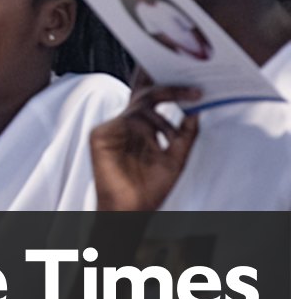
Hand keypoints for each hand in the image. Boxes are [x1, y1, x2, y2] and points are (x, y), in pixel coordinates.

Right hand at [90, 85, 201, 210]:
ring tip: (172, 137)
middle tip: (192, 92)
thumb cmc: (149, 188)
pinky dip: (144, 127)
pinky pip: (125, 120)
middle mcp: (126, 125)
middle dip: (170, 90)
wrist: (133, 209)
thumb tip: (196, 111)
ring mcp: (112, 129)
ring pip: (139, 107)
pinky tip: (156, 142)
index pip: (152, 99)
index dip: (170, 88)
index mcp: (141, 128)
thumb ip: (185, 134)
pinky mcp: (100, 135)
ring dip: (161, 120)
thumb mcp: (177, 158)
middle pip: (145, 95)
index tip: (197, 90)